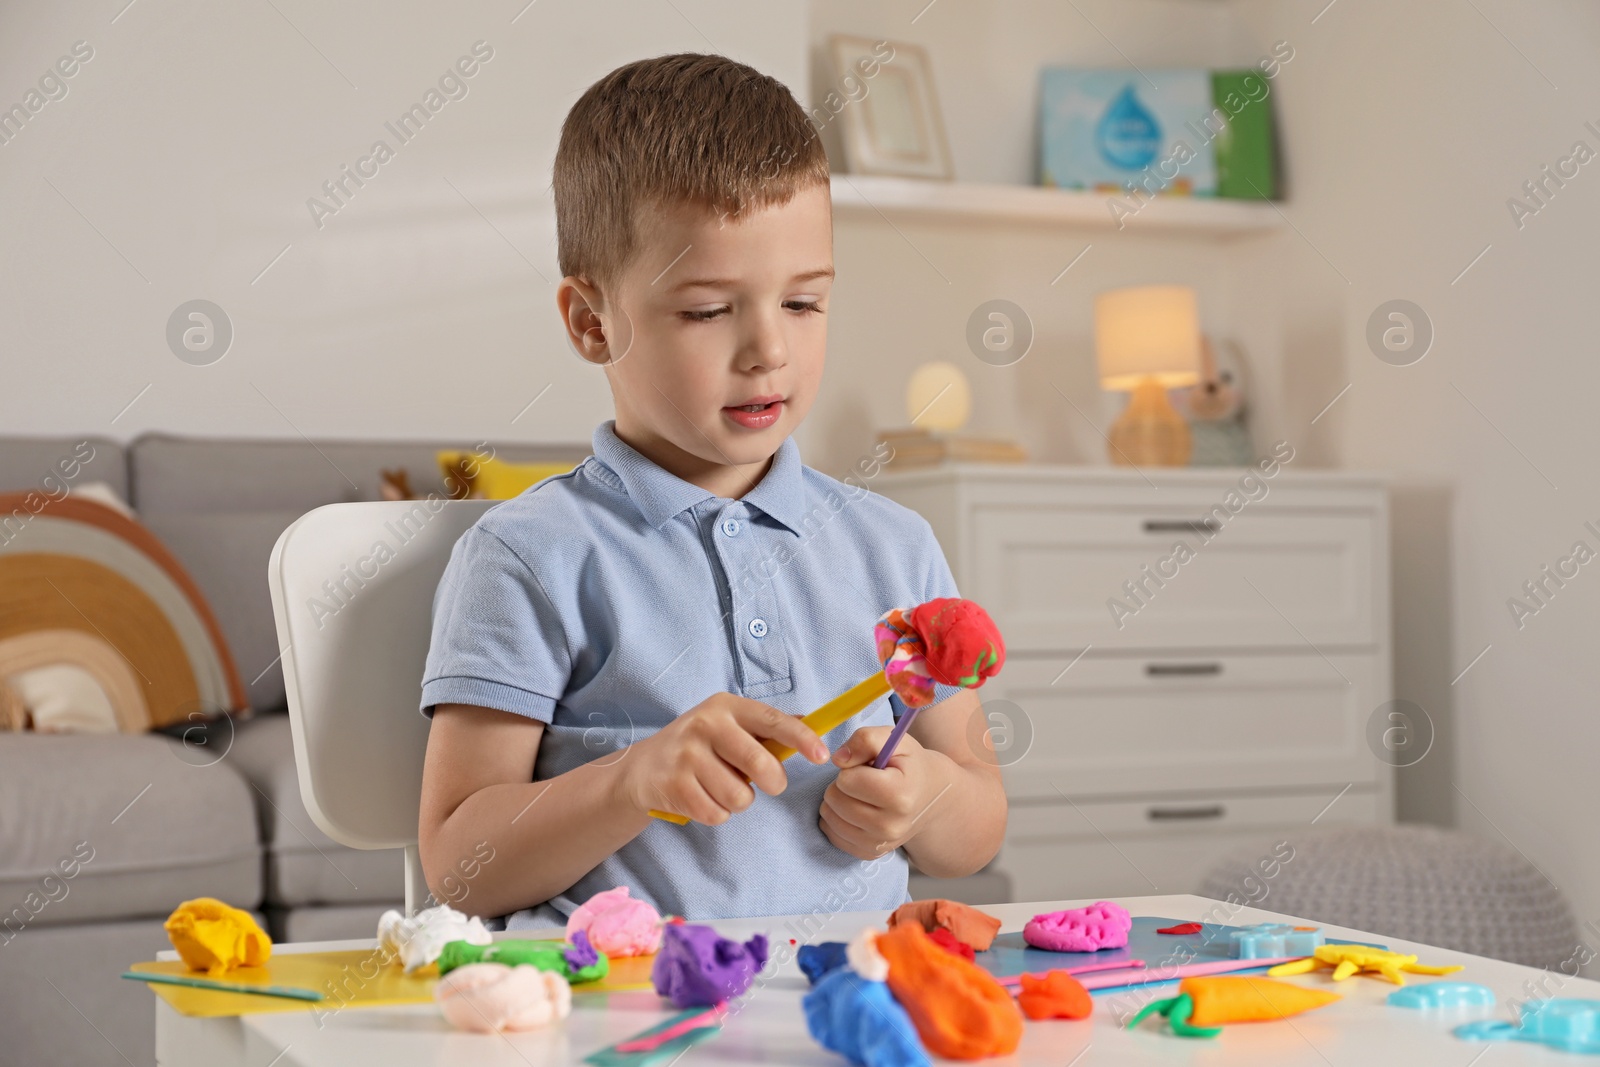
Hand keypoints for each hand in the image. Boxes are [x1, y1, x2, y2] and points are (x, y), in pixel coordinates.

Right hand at [620, 693, 828, 824]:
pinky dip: (717, 813)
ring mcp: (687, 755)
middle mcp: (706, 725)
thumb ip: (764, 729)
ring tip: (722, 788)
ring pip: (740, 797)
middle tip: (770, 785)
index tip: (822, 755)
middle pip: (760, 764)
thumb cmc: (698, 747)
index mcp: (725, 707)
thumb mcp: (728, 726)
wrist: (641, 768)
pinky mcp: (675, 785)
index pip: (772, 720)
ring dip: (739, 801)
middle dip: (774, 782)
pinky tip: (702, 798)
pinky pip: (717, 814)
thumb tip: (810, 727)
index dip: (802, 739)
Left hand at [818, 726, 952, 860]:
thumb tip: (838, 759)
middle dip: (842, 784)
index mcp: (900, 795)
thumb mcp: (894, 740)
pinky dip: (837, 819)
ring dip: (837, 800)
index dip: (852, 767)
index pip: (847, 780)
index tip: (868, 767)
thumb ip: (865, 740)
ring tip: (861, 794)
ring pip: (829, 817)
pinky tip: (855, 810)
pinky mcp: (869, 854)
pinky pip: (832, 834)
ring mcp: (880, 844)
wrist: (930, 796)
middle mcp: (890, 826)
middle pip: (835, 799)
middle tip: (864, 781)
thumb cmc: (909, 765)